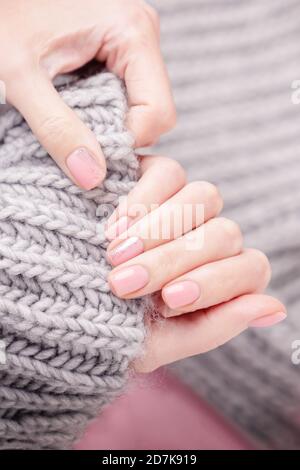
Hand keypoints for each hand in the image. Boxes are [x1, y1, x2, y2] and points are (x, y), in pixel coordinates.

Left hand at [0, 0, 174, 188]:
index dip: (126, 141)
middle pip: (155, 113)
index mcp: (132, 31)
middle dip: (119, 133)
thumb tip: (92, 177)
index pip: (158, 114)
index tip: (89, 149)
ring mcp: (134, 41)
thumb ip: (56, 128)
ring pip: (143, 107)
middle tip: (78, 134)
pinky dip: (106, 110)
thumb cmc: (3, 19)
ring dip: (111, 123)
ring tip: (74, 117)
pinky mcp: (122, 50)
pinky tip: (78, 105)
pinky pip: (129, 95)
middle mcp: (142, 33)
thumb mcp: (22, 78)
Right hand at [105, 156, 286, 371]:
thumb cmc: (110, 327)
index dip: (214, 282)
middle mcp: (205, 239)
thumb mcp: (159, 342)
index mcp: (217, 278)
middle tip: (124, 282)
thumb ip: (215, 326)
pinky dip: (143, 199)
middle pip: (223, 233)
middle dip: (174, 260)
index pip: (250, 267)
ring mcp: (181, 208)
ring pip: (203, 198)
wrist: (58, 301)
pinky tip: (112, 227)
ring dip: (159, 230)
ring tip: (114, 254)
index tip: (166, 301)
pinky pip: (167, 174)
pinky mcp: (150, 181)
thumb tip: (275, 308)